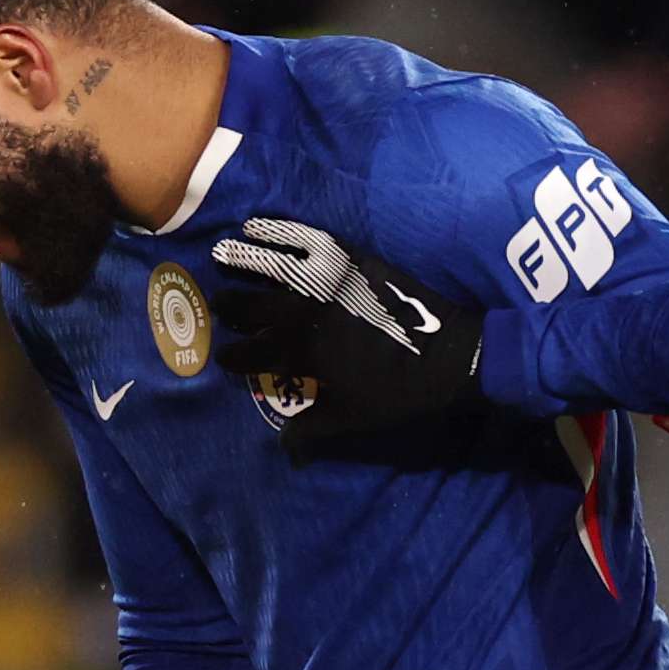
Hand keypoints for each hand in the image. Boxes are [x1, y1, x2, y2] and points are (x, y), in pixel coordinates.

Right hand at [209, 217, 482, 455]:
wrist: (453, 356)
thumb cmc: (403, 392)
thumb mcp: (356, 418)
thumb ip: (314, 428)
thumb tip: (282, 445)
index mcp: (309, 354)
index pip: (259, 354)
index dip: (237, 357)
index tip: (221, 357)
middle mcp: (312, 315)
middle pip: (258, 307)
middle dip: (232, 307)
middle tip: (215, 304)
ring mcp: (332, 282)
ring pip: (276, 267)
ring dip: (243, 261)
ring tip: (219, 254)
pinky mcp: (353, 260)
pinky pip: (310, 240)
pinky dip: (281, 230)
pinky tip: (259, 224)